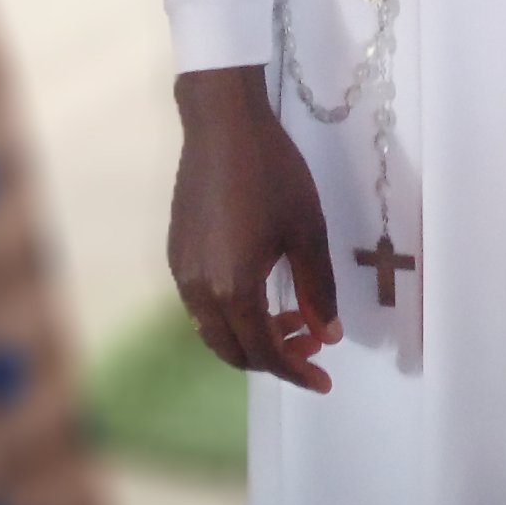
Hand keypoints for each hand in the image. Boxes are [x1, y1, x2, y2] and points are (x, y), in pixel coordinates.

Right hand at [169, 67, 340, 389]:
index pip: (264, 351)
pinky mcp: (177, 255)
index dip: (296, 371)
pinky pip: (203, 307)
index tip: (325, 380)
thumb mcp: (308, 231)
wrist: (222, 125)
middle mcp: (198, 290)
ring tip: (294, 319)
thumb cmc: (273, 173)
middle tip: (314, 347)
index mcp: (232, 288)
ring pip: (215, 331)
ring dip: (253, 337)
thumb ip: (319, 290)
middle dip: (276, 358)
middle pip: (234, 350)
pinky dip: (233, 317)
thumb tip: (329, 334)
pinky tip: (262, 296)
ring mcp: (182, 273)